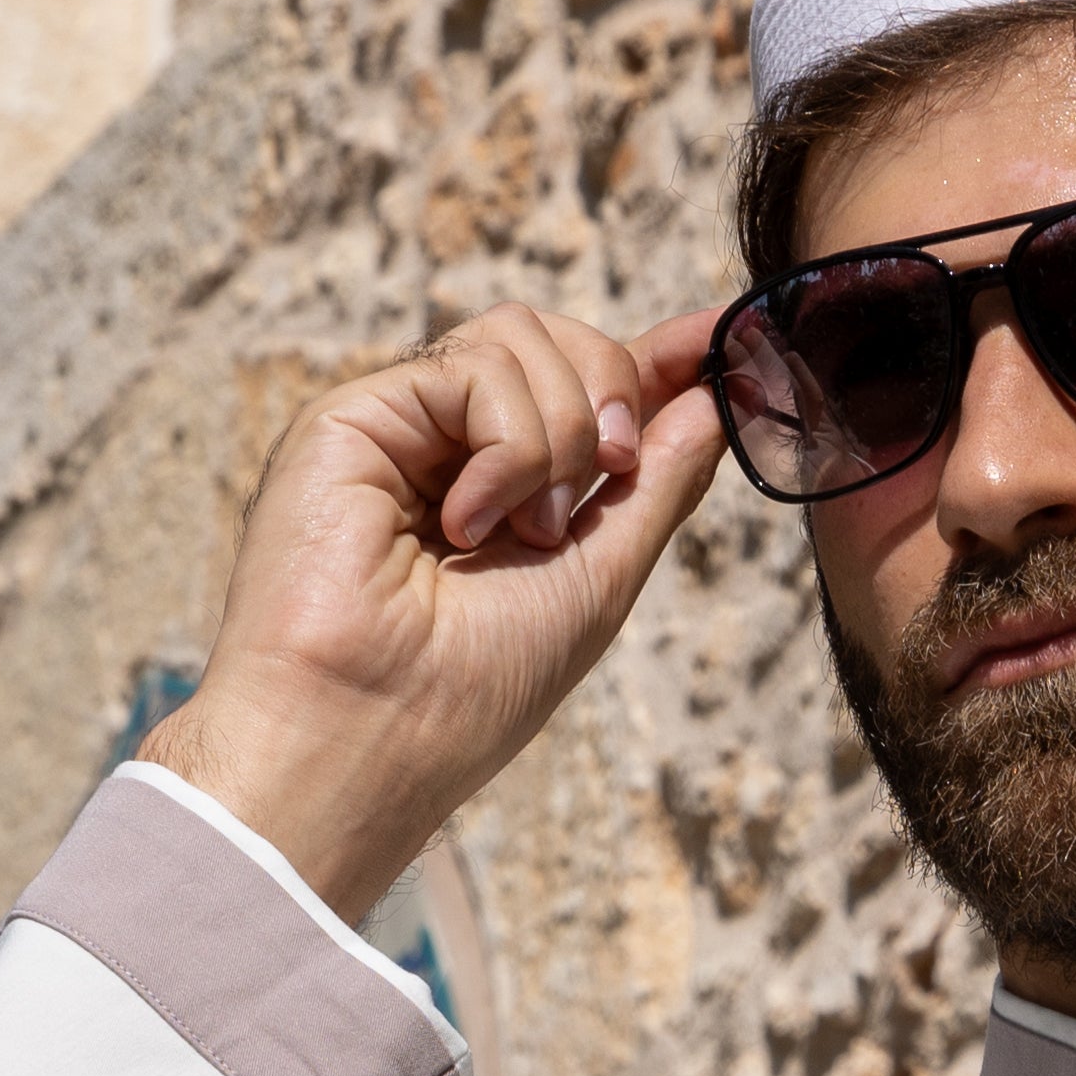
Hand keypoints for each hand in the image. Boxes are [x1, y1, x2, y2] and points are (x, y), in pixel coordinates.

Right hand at [140, 298, 727, 925]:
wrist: (364, 737)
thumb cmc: (472, 691)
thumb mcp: (602, 578)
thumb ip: (658, 484)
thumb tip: (713, 396)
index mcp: (509, 491)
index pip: (589, 390)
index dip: (656, 359)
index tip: (721, 338)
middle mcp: (451, 449)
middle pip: (563, 342)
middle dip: (611, 405)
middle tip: (604, 483)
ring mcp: (402, 427)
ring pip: (523, 338)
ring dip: (557, 440)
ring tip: (522, 534)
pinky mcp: (354, 414)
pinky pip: (474, 366)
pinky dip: (505, 449)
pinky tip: (467, 525)